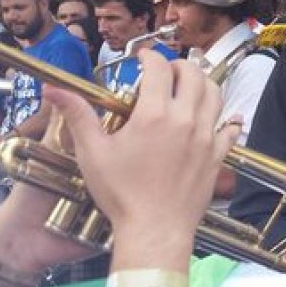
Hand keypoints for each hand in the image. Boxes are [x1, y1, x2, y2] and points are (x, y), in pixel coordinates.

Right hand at [45, 51, 233, 247]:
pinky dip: (229, 118)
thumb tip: (54, 90)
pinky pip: (231, 128)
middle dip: (178, 65)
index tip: (142, 57)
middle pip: (193, 74)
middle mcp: (186, 119)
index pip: (159, 68)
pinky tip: (227, 117)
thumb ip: (77, 116)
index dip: (150, 56)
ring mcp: (206, 136)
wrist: (155, 230)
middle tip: (165, 70)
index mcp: (155, 114)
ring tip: (189, 86)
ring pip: (215, 94)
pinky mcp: (218, 155)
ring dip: (203, 83)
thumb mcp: (93, 153)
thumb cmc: (121, 194)